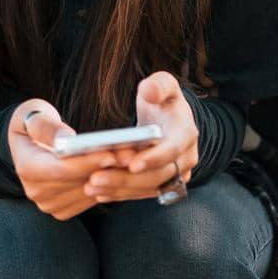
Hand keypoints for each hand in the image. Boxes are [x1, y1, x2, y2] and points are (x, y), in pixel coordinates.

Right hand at [7, 98, 137, 220]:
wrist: (26, 143)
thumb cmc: (32, 122)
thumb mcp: (33, 115)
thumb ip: (46, 127)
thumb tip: (66, 140)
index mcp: (26, 167)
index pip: (60, 170)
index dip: (86, 163)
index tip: (110, 153)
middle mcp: (36, 192)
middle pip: (78, 182)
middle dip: (106, 168)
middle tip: (131, 153)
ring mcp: (50, 204)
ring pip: (88, 192)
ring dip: (111, 177)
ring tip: (132, 158)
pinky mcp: (63, 208)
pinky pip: (90, 199)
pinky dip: (107, 184)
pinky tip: (123, 169)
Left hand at [83, 71, 198, 204]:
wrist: (167, 119)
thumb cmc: (163, 100)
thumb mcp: (164, 84)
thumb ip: (158, 84)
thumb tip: (149, 91)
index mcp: (186, 133)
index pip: (172, 150)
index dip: (153, 158)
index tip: (130, 164)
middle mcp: (186, 159)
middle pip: (157, 176)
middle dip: (126, 179)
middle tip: (95, 178)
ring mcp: (175, 175)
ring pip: (147, 188)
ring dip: (119, 190)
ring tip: (91, 186)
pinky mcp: (162, 185)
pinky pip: (142, 193)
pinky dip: (121, 194)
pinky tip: (99, 192)